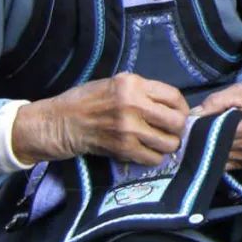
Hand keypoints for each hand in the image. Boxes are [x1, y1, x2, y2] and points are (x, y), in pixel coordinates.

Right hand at [12, 73, 187, 165]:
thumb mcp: (116, 84)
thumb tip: (172, 105)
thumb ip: (143, 91)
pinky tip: (146, 152)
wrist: (60, 122)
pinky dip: (153, 157)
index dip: (181, 107)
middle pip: (177, 121)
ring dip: (167, 145)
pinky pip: (153, 158)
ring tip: (159, 142)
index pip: (174, 96)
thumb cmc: (87, 100)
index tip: (178, 114)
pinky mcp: (122, 148)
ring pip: (169, 143)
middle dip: (178, 128)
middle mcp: (133, 104)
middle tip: (171, 131)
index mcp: (133, 84)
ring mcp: (128, 128)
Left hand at [196, 80, 241, 170]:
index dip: (210, 130)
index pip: (227, 133)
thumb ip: (213, 103)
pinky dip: (220, 156)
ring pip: (224, 156)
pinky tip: (217, 145)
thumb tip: (194, 117)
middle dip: (210, 140)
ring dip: (214, 149)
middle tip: (198, 131)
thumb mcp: (233, 92)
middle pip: (225, 146)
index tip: (197, 126)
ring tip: (209, 136)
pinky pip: (229, 163)